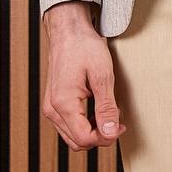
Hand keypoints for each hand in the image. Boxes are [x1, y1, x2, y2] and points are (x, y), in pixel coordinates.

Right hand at [42, 2, 126, 148]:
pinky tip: (97, 110)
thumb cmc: (84, 46)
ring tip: (108, 114)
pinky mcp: (53, 102)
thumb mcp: (102, 75)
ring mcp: (51, 106)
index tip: (120, 127)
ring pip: (72, 135)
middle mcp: (52, 109)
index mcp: (63, 103)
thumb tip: (111, 132)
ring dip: (91, 131)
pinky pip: (68, 124)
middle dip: (99, 137)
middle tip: (117, 122)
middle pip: (77, 141)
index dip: (105, 138)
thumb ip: (106, 107)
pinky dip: (84, 123)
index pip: (84, 138)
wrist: (69, 30)